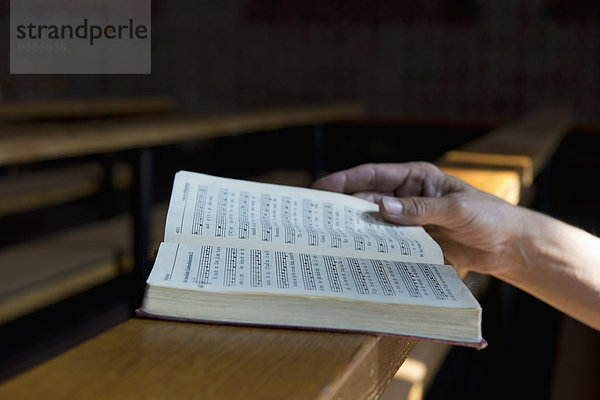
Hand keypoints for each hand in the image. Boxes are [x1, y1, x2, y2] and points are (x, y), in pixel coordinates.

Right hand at [312, 162, 525, 275]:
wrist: (508, 245)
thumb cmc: (488, 217)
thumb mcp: (455, 209)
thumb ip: (419, 210)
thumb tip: (380, 208)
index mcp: (417, 178)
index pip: (374, 175)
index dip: (345, 180)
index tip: (321, 187)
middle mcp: (408, 195)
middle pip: (368, 197)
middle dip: (343, 204)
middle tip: (316, 215)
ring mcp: (409, 218)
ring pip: (375, 220)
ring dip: (357, 227)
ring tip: (330, 235)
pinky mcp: (414, 239)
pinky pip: (388, 240)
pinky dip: (374, 244)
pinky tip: (358, 251)